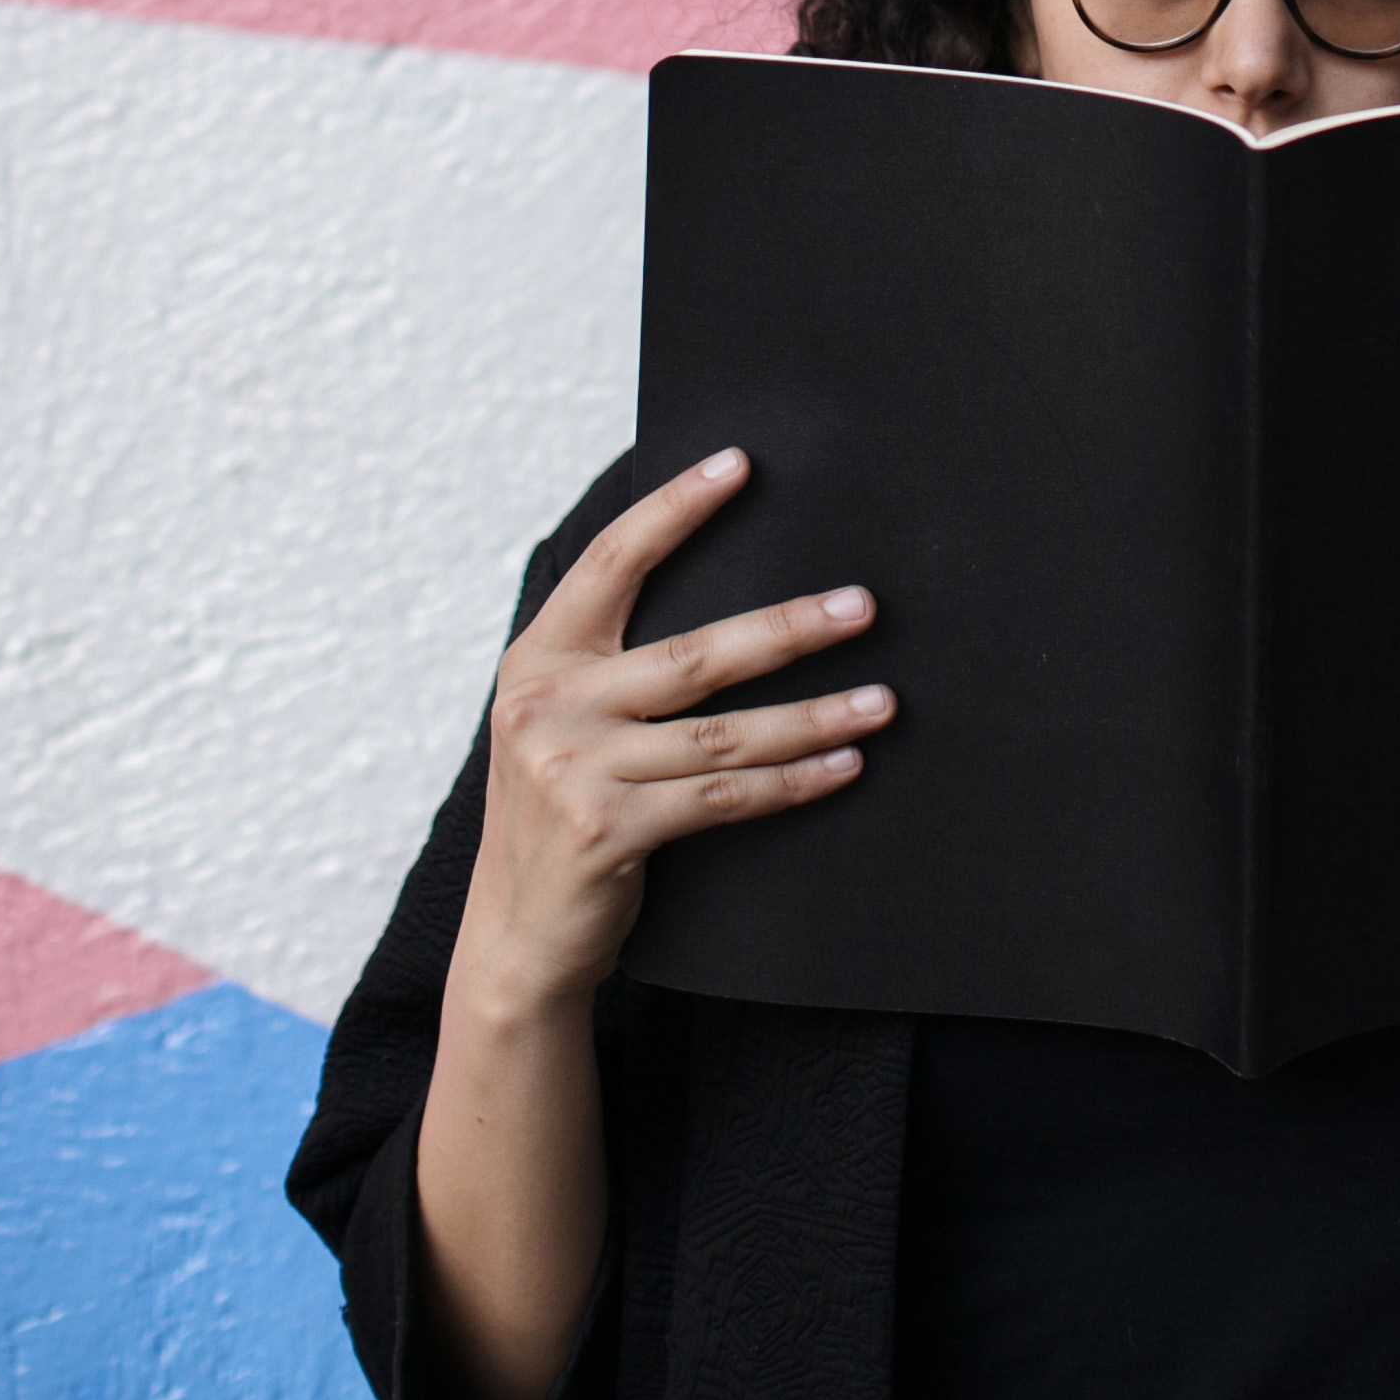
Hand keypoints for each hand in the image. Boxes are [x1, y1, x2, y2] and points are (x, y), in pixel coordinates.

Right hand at [452, 447, 893, 1012]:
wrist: (516, 936)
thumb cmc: (563, 816)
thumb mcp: (562, 727)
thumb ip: (614, 670)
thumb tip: (734, 615)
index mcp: (539, 660)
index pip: (609, 563)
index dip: (673, 509)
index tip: (737, 463)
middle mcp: (548, 704)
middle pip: (694, 654)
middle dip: (788, 628)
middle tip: (864, 607)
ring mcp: (573, 768)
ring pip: (725, 733)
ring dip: (815, 715)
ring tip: (883, 700)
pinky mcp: (606, 829)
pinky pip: (725, 797)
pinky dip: (794, 782)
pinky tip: (846, 764)